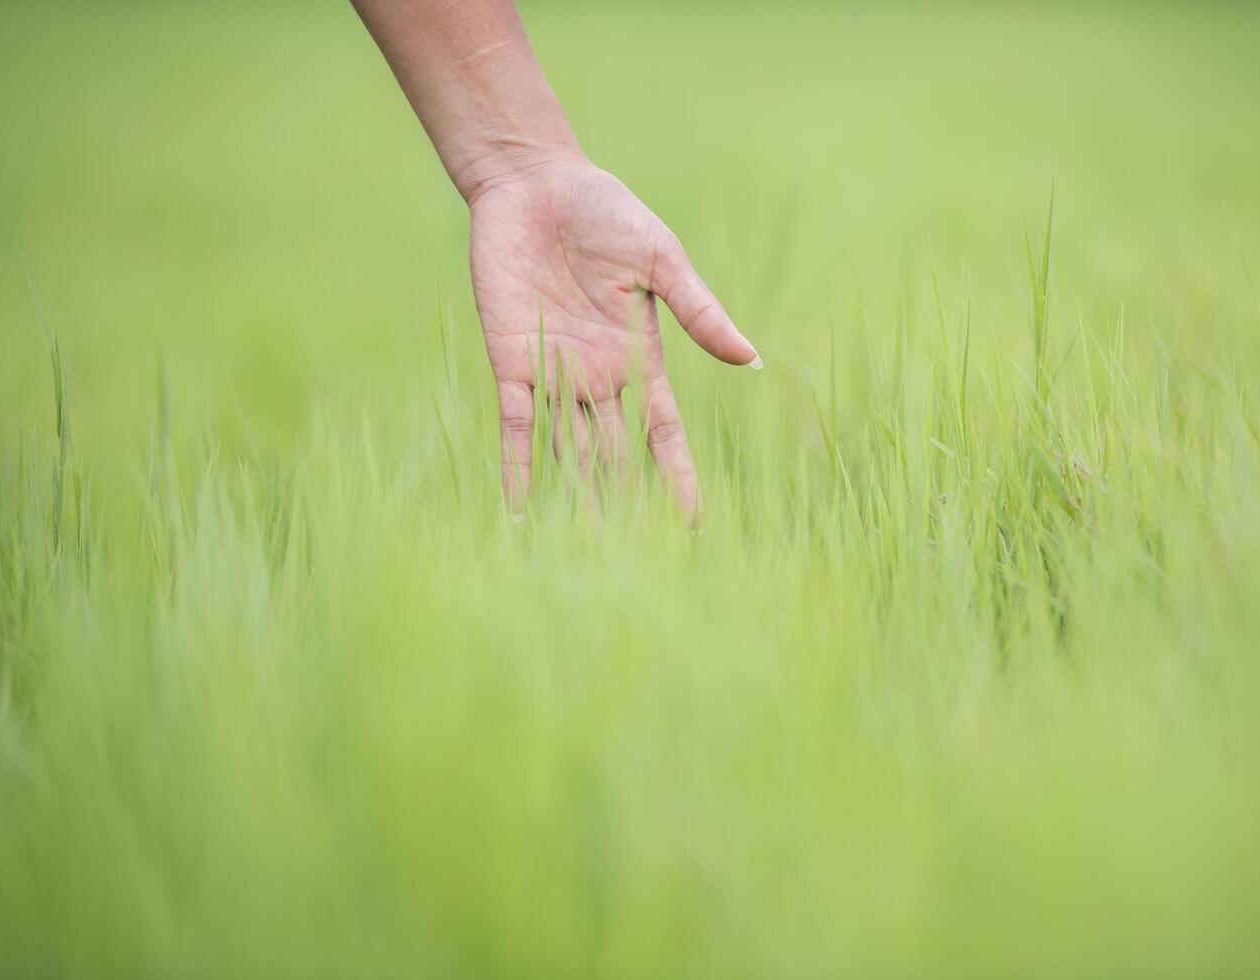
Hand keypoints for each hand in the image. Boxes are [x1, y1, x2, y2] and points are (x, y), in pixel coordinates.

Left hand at [467, 157, 759, 517]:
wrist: (533, 183)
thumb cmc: (603, 211)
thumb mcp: (660, 259)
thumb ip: (697, 311)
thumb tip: (749, 360)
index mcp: (638, 357)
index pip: (663, 432)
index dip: (676, 476)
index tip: (692, 522)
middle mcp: (597, 377)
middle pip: (615, 456)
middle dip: (626, 505)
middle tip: (635, 560)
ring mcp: (552, 372)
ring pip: (568, 450)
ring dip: (576, 497)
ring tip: (583, 552)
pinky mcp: (510, 358)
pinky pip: (513, 423)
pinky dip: (517, 464)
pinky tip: (518, 508)